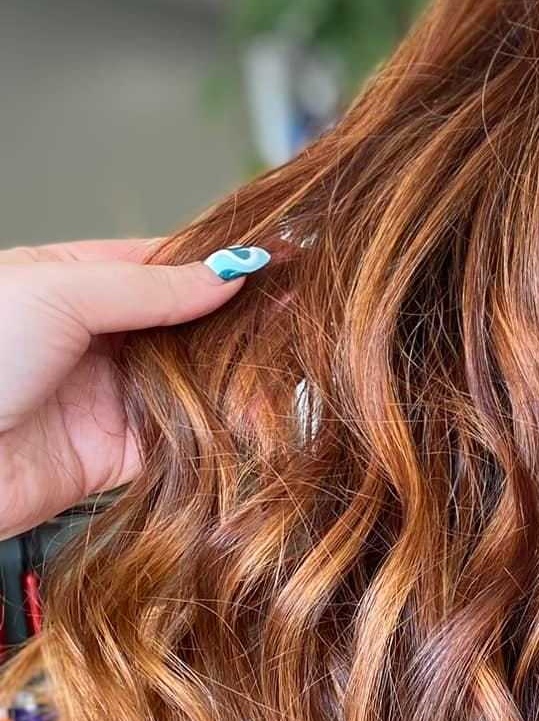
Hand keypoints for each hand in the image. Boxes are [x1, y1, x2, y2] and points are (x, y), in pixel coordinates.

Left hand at [0, 238, 264, 540]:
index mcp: (71, 281)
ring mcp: (104, 397)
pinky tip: (251, 425)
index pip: (163, 265)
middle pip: (185, 327)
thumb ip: (150, 287)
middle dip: (238, 327)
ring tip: (281, 376)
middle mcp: (92, 338)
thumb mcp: (60, 293)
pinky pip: (179, 443)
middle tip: (297, 322)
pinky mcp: (111, 457)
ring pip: (191, 385)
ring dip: (235, 384)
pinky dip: (217, 438)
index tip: (278, 264)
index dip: (220, 265)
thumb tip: (229, 271)